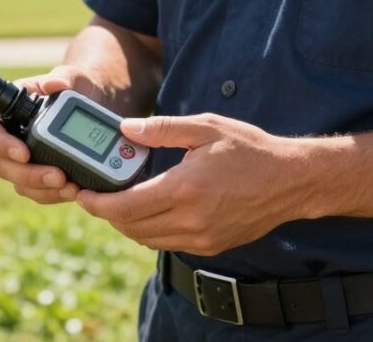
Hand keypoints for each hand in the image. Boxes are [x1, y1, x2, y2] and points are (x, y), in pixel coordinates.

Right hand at [0, 66, 101, 204]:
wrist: (96, 106)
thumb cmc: (76, 87)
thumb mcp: (73, 77)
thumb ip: (64, 77)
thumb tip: (56, 84)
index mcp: (10, 113)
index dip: (1, 145)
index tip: (24, 153)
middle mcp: (11, 139)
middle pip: (3, 165)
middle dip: (29, 175)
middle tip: (58, 176)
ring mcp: (24, 162)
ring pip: (20, 184)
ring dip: (44, 189)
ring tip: (71, 187)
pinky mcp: (40, 177)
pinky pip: (39, 193)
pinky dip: (55, 195)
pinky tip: (75, 191)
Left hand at [76, 114, 317, 254]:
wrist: (292, 180)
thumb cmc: (249, 149)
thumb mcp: (205, 127)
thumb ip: (161, 128)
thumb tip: (124, 129)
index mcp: (185, 189)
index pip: (125, 206)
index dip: (97, 203)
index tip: (81, 193)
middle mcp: (191, 220)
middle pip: (130, 227)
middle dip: (106, 213)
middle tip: (92, 195)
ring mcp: (202, 238)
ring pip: (146, 239)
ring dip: (126, 224)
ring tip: (115, 200)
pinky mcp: (211, 246)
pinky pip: (167, 243)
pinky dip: (149, 230)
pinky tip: (147, 209)